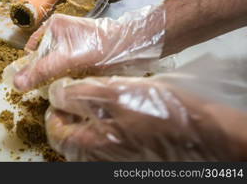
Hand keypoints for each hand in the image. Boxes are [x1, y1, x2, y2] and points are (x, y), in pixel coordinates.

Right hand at [13, 6, 164, 91]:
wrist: (134, 46)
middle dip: (44, 75)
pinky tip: (73, 84)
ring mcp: (71, 45)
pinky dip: (68, 79)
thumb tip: (16, 83)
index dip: (29, 69)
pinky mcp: (82, 56)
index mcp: (53, 26)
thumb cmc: (102, 46)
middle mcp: (59, 34)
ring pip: (55, 67)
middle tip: (49, 89)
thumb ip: (42, 71)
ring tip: (63, 86)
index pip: (32, 52)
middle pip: (43, 60)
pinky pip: (67, 70)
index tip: (29, 86)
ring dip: (56, 79)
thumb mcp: (68, 58)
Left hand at [45, 76, 246, 160]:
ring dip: (86, 118)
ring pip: (87, 138)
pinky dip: (102, 125)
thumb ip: (77, 94)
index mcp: (89, 145)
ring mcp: (113, 160)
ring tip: (96, 98)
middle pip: (70, 137)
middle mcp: (97, 158)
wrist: (199, 131)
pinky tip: (115, 110)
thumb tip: (55, 93)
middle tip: (77, 93)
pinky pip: (105, 141)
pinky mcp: (127, 156)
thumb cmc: (156, 111)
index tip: (60, 92)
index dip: (54, 109)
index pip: (55, 131)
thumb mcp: (112, 92)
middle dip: (69, 113)